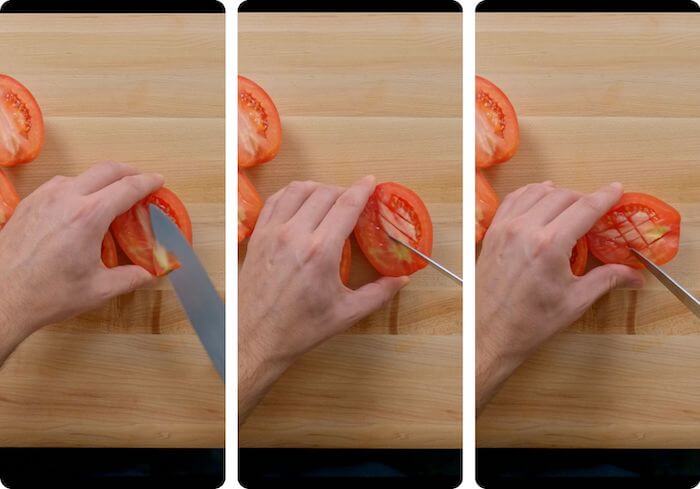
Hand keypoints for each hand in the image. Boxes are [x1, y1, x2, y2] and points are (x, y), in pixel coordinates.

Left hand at [0, 162, 163, 363]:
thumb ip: (131, 278)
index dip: (147, 182)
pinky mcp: (28, 204)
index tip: (158, 181)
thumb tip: (150, 273)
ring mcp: (43, 198)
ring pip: (80, 175)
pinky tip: (78, 206)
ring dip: (100, 179)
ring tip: (109, 195)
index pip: (127, 188)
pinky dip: (77, 187)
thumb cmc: (47, 294)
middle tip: (139, 180)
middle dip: (127, 171)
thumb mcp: (98, 289)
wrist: (1, 298)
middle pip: (105, 170)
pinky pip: (58, 185)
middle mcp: (66, 199)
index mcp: (88, 217)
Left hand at [238, 176, 408, 421]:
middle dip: (343, 191)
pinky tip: (300, 203)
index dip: (362, 189)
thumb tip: (402, 280)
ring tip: (328, 198)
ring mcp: (271, 233)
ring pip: (297, 190)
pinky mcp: (256, 237)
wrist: (255, 338)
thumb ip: (378, 293)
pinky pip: (274, 201)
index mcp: (320, 252)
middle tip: (353, 201)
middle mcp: (294, 235)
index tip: (371, 181)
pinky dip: (290, 194)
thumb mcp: (346, 313)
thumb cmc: (301, 328)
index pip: (346, 205)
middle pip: (324, 193)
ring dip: (317, 188)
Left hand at [476, 181, 644, 414]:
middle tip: (596, 210)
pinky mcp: (492, 234)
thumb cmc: (530, 322)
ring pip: (535, 193)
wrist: (490, 332)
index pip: (585, 208)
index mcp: (549, 245)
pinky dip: (529, 195)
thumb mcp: (575, 301)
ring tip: (570, 205)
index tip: (617, 190)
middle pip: (562, 196)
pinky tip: (539, 200)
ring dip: (557, 194)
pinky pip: (512, 201)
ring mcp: (505, 229)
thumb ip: (606, 279)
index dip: (605, 196)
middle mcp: (525, 230)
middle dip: (583, 198)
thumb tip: (634, 274)